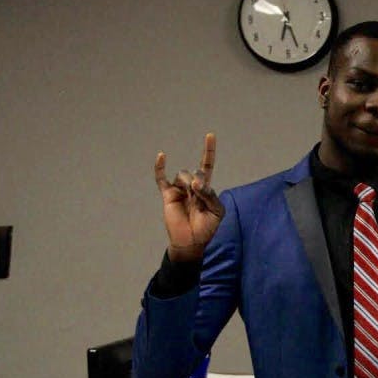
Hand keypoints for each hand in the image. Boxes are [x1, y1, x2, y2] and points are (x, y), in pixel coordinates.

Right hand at [154, 133, 224, 261]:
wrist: (191, 242)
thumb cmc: (206, 228)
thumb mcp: (217, 211)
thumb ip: (210, 195)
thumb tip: (195, 182)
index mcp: (206, 188)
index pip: (207, 165)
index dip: (208, 151)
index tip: (210, 135)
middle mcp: (192, 186)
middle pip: (195, 171)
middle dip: (199, 181)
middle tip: (199, 193)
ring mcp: (179, 190)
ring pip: (183, 175)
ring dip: (188, 183)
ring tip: (190, 199)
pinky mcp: (168, 195)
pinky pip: (162, 179)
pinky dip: (160, 167)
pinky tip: (162, 156)